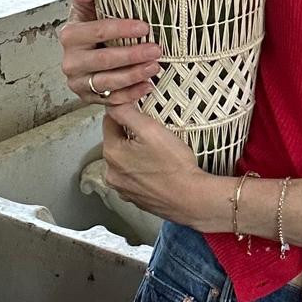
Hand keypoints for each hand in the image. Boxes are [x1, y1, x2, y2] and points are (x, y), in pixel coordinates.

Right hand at [59, 0, 162, 105]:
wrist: (84, 53)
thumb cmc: (91, 27)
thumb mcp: (86, 7)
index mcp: (70, 35)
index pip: (97, 31)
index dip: (122, 29)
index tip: (145, 26)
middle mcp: (71, 61)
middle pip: (104, 60)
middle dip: (132, 56)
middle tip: (156, 50)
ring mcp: (79, 83)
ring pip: (108, 82)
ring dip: (134, 76)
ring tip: (155, 67)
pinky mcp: (88, 98)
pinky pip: (111, 100)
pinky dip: (131, 94)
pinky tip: (148, 86)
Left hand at [103, 103, 226, 230]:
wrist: (191, 199)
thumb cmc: (174, 166)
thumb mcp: (150, 129)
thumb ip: (127, 112)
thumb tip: (114, 103)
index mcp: (111, 153)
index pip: (109, 121)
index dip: (127, 112)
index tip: (142, 113)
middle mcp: (111, 173)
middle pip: (117, 141)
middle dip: (132, 135)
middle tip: (154, 136)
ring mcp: (122, 188)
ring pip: (125, 159)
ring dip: (136, 153)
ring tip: (158, 154)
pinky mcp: (134, 197)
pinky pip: (134, 175)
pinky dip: (142, 170)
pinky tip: (158, 169)